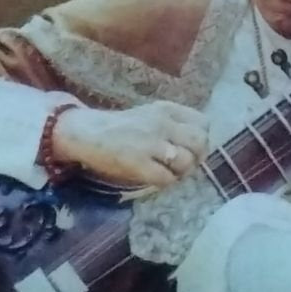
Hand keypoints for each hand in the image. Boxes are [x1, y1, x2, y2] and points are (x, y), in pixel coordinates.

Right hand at [51, 101, 208, 187]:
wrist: (87, 132)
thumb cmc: (121, 126)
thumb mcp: (150, 115)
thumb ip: (173, 124)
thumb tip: (198, 145)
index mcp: (167, 109)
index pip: (203, 123)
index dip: (202, 139)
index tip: (192, 148)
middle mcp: (162, 123)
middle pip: (200, 142)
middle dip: (197, 157)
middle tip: (185, 165)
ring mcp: (151, 143)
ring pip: (186, 162)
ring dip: (182, 172)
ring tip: (170, 173)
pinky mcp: (139, 163)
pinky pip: (166, 178)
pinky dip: (166, 182)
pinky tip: (157, 178)